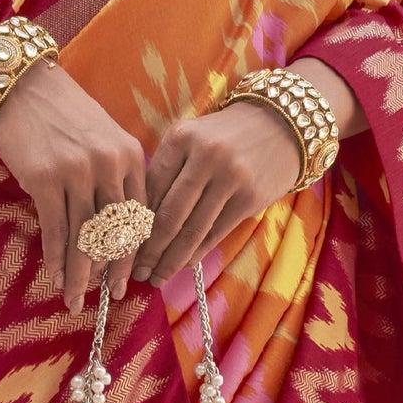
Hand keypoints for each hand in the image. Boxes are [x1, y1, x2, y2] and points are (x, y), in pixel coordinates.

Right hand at [0, 61, 149, 313]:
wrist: (19, 85)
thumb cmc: (62, 113)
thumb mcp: (102, 137)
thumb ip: (116, 174)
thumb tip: (117, 226)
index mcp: (131, 154)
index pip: (140, 214)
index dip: (134, 249)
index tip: (131, 274)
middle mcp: (109, 165)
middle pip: (115, 231)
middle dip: (112, 269)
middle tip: (111, 296)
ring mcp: (77, 173)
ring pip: (84, 237)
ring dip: (79, 274)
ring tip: (75, 298)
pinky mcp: (44, 179)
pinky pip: (55, 231)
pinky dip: (55, 259)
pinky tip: (54, 278)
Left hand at [135, 99, 302, 288]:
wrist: (279, 126)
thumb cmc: (224, 136)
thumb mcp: (190, 139)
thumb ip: (166, 170)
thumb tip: (137, 220)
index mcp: (181, 138)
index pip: (150, 189)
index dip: (133, 221)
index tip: (123, 243)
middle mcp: (205, 156)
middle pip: (168, 215)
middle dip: (149, 250)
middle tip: (135, 271)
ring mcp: (230, 178)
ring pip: (192, 230)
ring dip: (171, 260)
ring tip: (156, 277)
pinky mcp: (250, 198)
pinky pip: (216, 233)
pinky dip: (197, 253)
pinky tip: (183, 264)